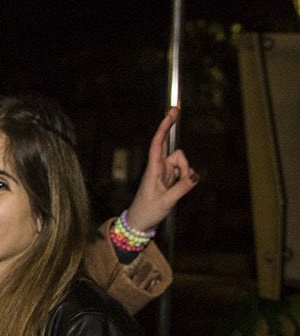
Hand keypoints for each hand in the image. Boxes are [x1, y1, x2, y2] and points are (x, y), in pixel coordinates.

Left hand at [124, 107, 200, 233]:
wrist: (140, 223)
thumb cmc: (148, 211)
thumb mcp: (166, 201)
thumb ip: (182, 188)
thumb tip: (194, 175)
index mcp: (153, 169)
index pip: (158, 144)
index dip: (164, 127)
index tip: (172, 112)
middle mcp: (158, 168)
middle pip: (175, 152)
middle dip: (180, 153)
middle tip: (179, 151)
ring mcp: (165, 173)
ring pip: (183, 164)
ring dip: (186, 174)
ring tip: (177, 191)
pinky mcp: (170, 179)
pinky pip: (184, 173)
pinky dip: (187, 179)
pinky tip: (180, 190)